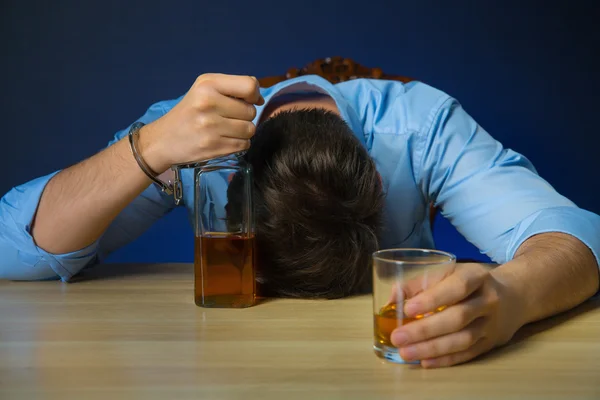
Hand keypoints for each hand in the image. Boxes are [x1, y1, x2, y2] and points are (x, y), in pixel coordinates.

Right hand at [139, 73, 264, 172]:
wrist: (163, 140)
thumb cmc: (188, 113)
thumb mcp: (204, 90)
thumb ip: (232, 88)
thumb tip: (259, 99)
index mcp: (207, 84)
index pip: (249, 86)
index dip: (254, 95)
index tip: (248, 101)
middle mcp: (208, 103)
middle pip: (251, 111)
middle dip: (244, 116)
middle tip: (227, 118)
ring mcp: (211, 127)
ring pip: (250, 129)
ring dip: (242, 132)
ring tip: (225, 130)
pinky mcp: (213, 147)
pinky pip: (244, 145)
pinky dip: (238, 144)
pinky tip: (223, 140)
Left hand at [390, 263, 524, 367]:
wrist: (514, 296)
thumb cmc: (471, 282)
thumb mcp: (450, 272)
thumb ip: (420, 282)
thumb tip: (393, 297)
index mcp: (476, 277)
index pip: (456, 287)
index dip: (432, 298)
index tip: (407, 309)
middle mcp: (487, 300)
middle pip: (457, 318)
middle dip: (425, 330)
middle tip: (398, 337)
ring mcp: (491, 324)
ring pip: (462, 340)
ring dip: (432, 349)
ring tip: (406, 352)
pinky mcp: (491, 343)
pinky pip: (468, 354)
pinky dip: (446, 360)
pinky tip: (425, 362)